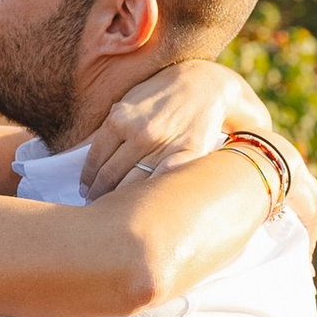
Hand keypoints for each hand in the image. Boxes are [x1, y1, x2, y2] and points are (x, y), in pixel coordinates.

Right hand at [81, 61, 316, 238]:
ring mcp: (138, 127)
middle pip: (124, 188)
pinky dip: (90, 170)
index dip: (136, 220)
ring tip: (93, 208)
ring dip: (96, 193)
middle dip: (110, 211)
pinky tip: (88, 184)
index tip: (128, 236)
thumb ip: (216, 180)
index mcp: (187, 152)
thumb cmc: (220, 128)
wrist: (206, 80)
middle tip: (105, 227)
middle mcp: (159, 140)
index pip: (153, 196)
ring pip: (106, 170)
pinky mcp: (121, 115)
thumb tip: (228, 215)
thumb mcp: (227, 156)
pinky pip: (97, 149)